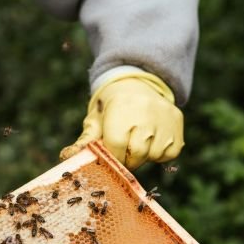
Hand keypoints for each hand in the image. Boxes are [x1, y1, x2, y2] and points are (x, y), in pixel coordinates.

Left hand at [60, 73, 184, 169]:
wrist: (135, 85)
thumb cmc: (110, 110)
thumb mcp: (95, 121)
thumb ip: (85, 141)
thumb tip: (66, 157)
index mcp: (121, 108)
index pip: (116, 145)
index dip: (113, 156)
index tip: (111, 154)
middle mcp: (146, 109)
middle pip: (137, 153)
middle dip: (128, 159)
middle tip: (123, 151)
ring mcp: (165, 115)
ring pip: (154, 154)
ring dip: (144, 156)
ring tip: (136, 141)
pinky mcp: (177, 121)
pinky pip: (170, 153)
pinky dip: (160, 153)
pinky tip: (152, 140)